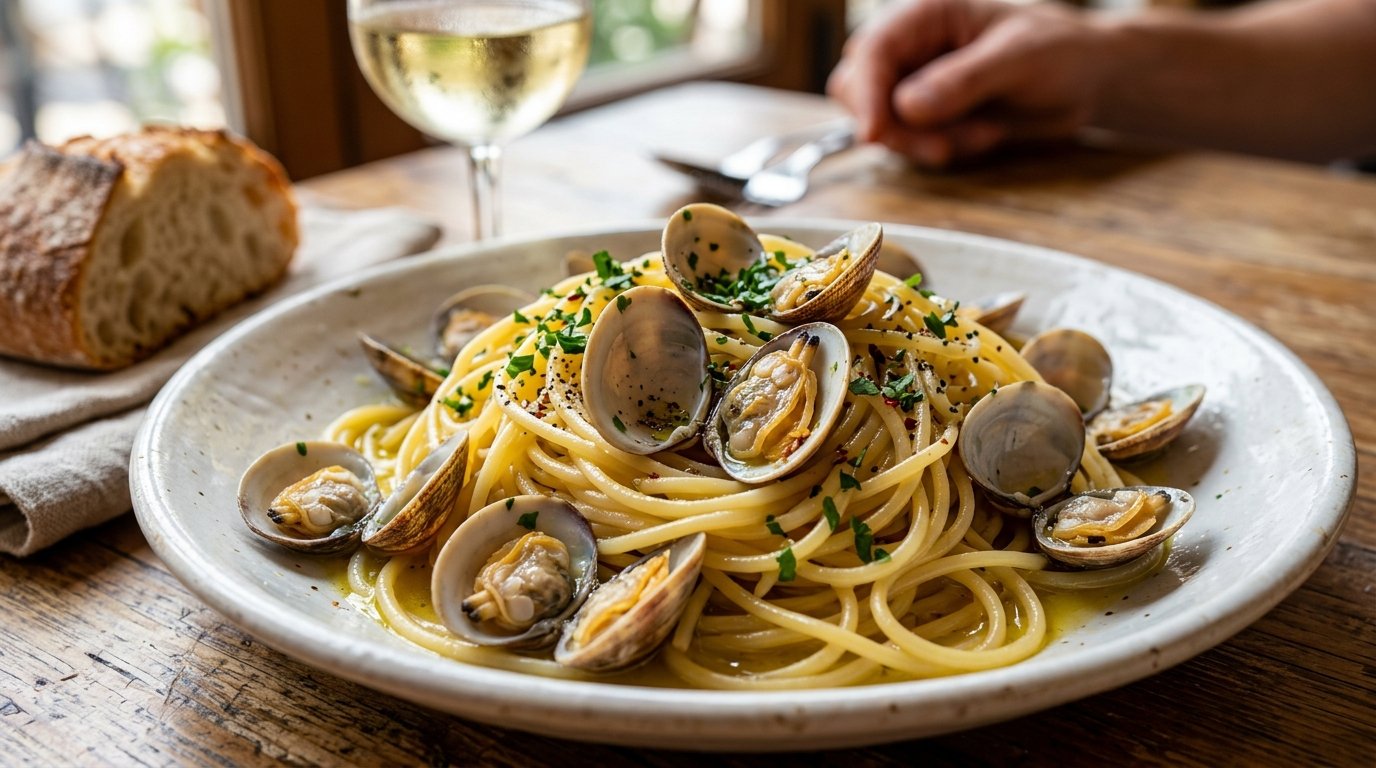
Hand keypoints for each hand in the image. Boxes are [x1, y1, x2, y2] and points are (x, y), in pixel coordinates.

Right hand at [828, 0, 1117, 166]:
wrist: (1086, 82)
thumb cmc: (1060, 53)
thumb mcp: (1018, 59)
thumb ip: (963, 80)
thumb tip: (906, 105)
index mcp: (927, 15)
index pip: (872, 51)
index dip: (866, 93)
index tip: (873, 133)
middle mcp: (912, 47)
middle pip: (858, 89)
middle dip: (894, 126)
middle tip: (943, 147)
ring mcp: (915, 83)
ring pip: (882, 123)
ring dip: (925, 142)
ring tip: (984, 133)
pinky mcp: (926, 116)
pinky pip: (908, 143)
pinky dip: (943, 149)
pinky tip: (984, 135)